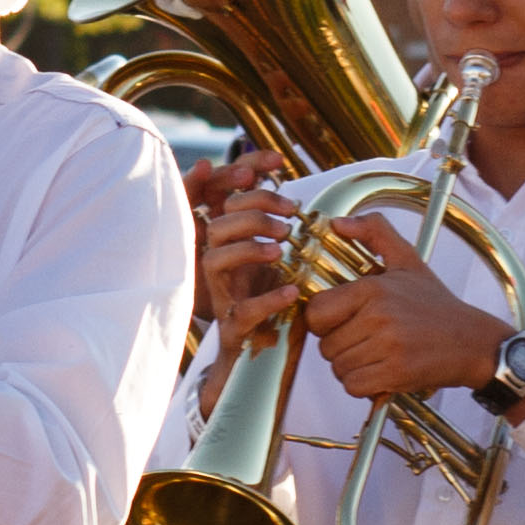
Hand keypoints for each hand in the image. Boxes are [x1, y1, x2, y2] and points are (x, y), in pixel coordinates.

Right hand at [198, 183, 309, 359]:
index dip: (244, 172)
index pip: (226, 199)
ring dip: (248, 248)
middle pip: (217, 226)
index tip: (276, 164)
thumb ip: (285, 235)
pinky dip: (268, 299)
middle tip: (287, 220)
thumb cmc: (271, 302)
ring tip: (280, 249)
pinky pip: (243, 310)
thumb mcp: (278, 263)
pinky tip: (292, 292)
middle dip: (251, 213)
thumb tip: (310, 204)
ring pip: (214, 260)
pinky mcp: (233, 328)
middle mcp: (221, 266)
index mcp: (233, 244)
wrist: (260, 360)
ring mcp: (223, 296)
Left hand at [300, 249, 515, 405]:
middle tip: (365, 341)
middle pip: (326, 345)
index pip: (316, 313)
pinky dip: (363, 385)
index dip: (324, 321)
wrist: (474, 342)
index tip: (342, 322)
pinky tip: (381, 372)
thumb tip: (336, 223)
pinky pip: (353, 386)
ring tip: (376, 355)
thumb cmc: (436, 305)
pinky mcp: (396, 374)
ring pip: (338, 367)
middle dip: (340, 347)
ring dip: (352, 367)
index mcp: (372, 289)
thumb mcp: (408, 260)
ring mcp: (388, 347)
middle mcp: (378, 316)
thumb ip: (374, 231)